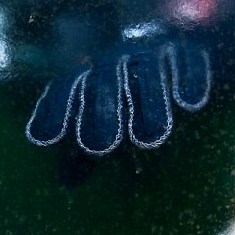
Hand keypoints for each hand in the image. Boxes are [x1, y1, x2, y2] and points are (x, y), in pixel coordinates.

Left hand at [25, 34, 211, 155]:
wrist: (174, 55)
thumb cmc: (130, 102)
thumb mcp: (105, 125)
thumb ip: (85, 155)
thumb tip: (65, 184)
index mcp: (91, 77)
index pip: (69, 88)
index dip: (56, 111)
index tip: (44, 139)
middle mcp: (117, 61)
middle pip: (108, 81)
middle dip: (103, 111)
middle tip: (100, 147)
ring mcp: (151, 54)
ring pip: (149, 73)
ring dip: (150, 103)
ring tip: (150, 139)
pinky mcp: (184, 50)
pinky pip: (188, 61)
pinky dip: (190, 80)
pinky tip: (190, 105)